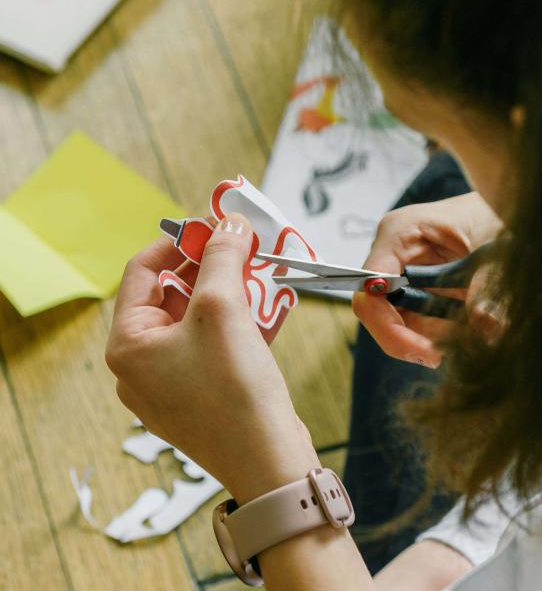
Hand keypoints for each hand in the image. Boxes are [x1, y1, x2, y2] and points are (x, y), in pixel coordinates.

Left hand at [106, 214, 319, 503]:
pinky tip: (264, 310)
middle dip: (211, 268)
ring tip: (258, 276)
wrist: (269, 463)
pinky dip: (235, 324)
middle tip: (242, 247)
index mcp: (128, 345)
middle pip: (173, 295)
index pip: (144, 271)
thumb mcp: (223, 308)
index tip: (214, 226)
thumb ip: (222, 257)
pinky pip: (212, 346)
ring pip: (197, 320)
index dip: (179, 241)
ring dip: (229, 294)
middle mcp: (142, 366)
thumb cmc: (235, 391)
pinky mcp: (200, 395)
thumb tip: (230, 223)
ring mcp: (171, 384)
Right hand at [353, 192, 501, 367]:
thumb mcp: (490, 246)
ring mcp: (400, 274)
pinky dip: (439, 336)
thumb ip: (483, 288)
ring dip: (429, 341)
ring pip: (397, 324)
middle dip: (411, 341)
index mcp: (398, 234)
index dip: (389, 327)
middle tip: (445, 357)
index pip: (371, 291)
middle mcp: (391, 256)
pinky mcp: (416, 289)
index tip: (426, 352)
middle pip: (378, 314)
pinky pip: (416, 323)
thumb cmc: (491, 211)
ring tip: (466, 343)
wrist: (504, 207)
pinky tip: (464, 334)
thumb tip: (486, 329)